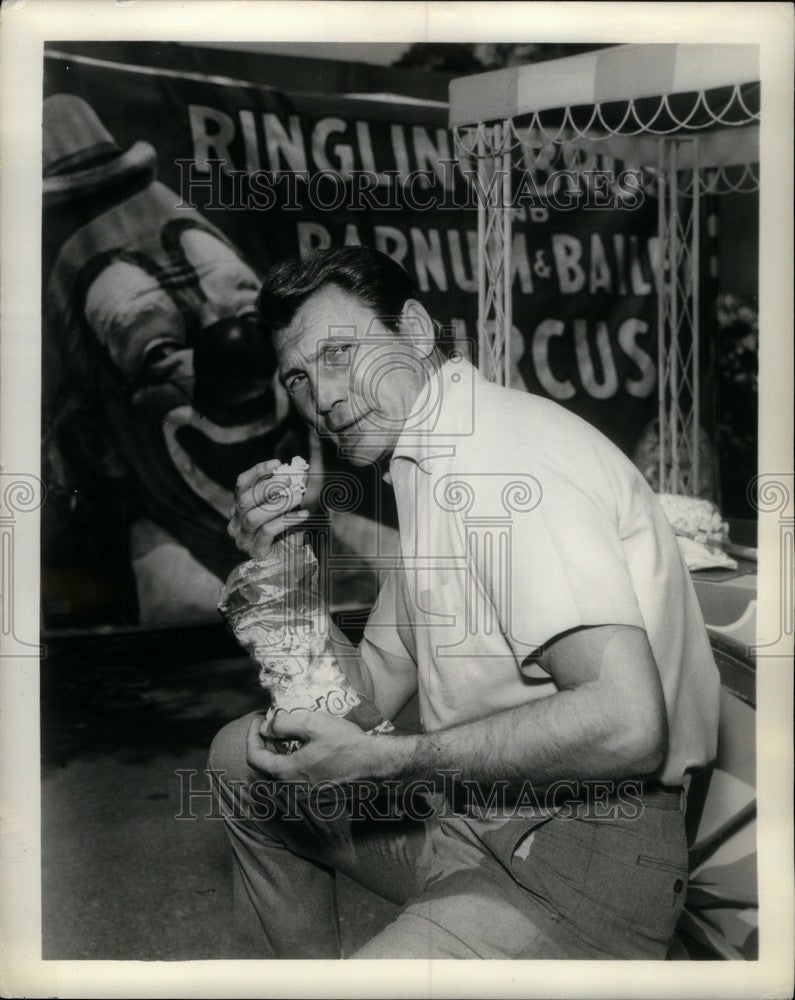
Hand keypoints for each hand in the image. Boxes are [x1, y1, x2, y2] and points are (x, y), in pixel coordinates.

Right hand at [228, 459, 309, 558]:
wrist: (289, 565)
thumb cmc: (287, 533)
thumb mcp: (288, 509)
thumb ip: (290, 491)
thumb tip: (301, 472)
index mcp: (239, 508)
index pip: (241, 484)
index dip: (257, 471)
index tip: (277, 463)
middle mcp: (235, 523)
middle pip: (244, 500)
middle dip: (268, 487)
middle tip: (290, 481)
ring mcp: (243, 539)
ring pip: (253, 516)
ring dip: (278, 504)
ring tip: (298, 497)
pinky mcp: (255, 552)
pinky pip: (268, 531)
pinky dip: (287, 520)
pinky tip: (303, 515)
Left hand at [246, 709, 407, 785]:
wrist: (376, 765)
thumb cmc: (347, 743)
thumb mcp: (314, 724)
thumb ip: (283, 724)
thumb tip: (266, 727)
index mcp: (287, 773)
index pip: (255, 757)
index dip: (251, 736)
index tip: (258, 719)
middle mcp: (292, 790)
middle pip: (265, 768)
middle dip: (264, 744)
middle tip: (271, 726)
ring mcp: (305, 796)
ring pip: (280, 775)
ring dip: (278, 755)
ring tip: (286, 736)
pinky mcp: (317, 796)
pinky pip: (295, 781)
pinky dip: (292, 765)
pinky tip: (304, 751)